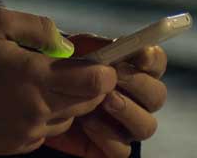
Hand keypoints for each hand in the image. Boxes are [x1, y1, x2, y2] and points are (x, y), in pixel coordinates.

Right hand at [0, 8, 118, 155]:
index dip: (104, 72)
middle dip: (88, 86)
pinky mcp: (18, 147)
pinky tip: (24, 101)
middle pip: (87, 103)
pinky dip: (46, 117)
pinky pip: (46, 132)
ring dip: (66, 103)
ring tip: (41, 83)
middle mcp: (39, 111)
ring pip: (68, 119)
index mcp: (37, 79)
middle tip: (71, 69)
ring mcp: (29, 133)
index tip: (100, 63)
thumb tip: (65, 43)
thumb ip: (37, 27)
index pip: (94, 83)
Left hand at [39, 34, 168, 157]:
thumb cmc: (63, 68)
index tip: (141, 56)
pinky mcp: (112, 147)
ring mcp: (128, 126)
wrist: (38, 97)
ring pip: (147, 126)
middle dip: (139, 85)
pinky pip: (122, 150)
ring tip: (101, 102)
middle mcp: (138, 100)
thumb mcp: (77, 50)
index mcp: (134, 70)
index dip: (153, 59)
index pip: (157, 63)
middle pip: (158, 96)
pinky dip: (106, 137)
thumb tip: (117, 55)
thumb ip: (100, 48)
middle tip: (115, 78)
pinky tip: (86, 123)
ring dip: (126, 111)